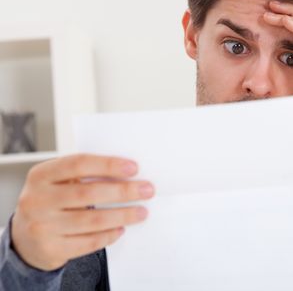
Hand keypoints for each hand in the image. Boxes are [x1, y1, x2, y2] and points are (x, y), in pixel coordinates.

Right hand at [11, 154, 153, 270]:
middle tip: (147, 190)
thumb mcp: (58, 182)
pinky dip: (109, 235)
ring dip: (123, 215)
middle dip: (124, 191)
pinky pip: (89, 242)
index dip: (108, 165)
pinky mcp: (51, 248)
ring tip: (142, 212)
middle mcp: (37, 199)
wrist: (24, 237)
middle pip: (89, 192)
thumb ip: (83, 175)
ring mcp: (42, 226)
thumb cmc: (51, 201)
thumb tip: (127, 174)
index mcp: (41, 175)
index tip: (134, 168)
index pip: (79, 163)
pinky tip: (121, 228)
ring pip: (93, 220)